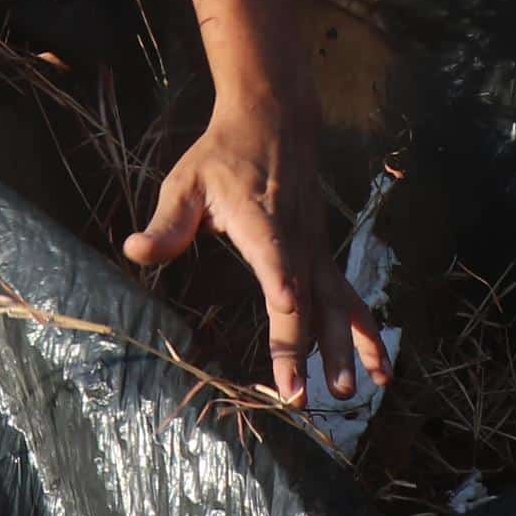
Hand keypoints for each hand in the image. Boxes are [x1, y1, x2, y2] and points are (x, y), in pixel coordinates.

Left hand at [125, 96, 384, 406]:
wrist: (276, 119)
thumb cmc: (224, 153)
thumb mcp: (186, 181)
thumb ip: (167, 223)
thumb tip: (135, 250)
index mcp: (261, 220)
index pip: (274, 255)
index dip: (282, 280)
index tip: (288, 306)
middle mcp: (297, 240)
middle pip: (307, 298)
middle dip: (302, 348)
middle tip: (295, 396)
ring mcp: (317, 250)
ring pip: (338, 304)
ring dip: (346, 349)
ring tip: (350, 392)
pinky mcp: (324, 257)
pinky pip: (349, 300)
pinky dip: (367, 334)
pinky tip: (380, 370)